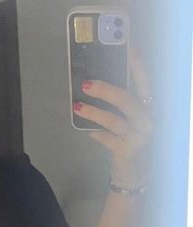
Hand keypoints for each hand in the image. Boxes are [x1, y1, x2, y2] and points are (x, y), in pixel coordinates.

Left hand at [73, 49, 153, 189]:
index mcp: (149, 109)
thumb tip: (95, 87)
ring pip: (113, 120)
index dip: (137, 65)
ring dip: (93, 112)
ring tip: (77, 106)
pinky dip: (94, 133)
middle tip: (86, 83)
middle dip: (105, 89)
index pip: (145, 83)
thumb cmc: (131, 143)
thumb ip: (119, 108)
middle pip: (127, 100)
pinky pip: (106, 138)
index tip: (128, 48)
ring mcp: (140, 137)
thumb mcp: (130, 123)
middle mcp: (148, 121)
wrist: (136, 176)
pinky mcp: (128, 151)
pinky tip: (86, 130)